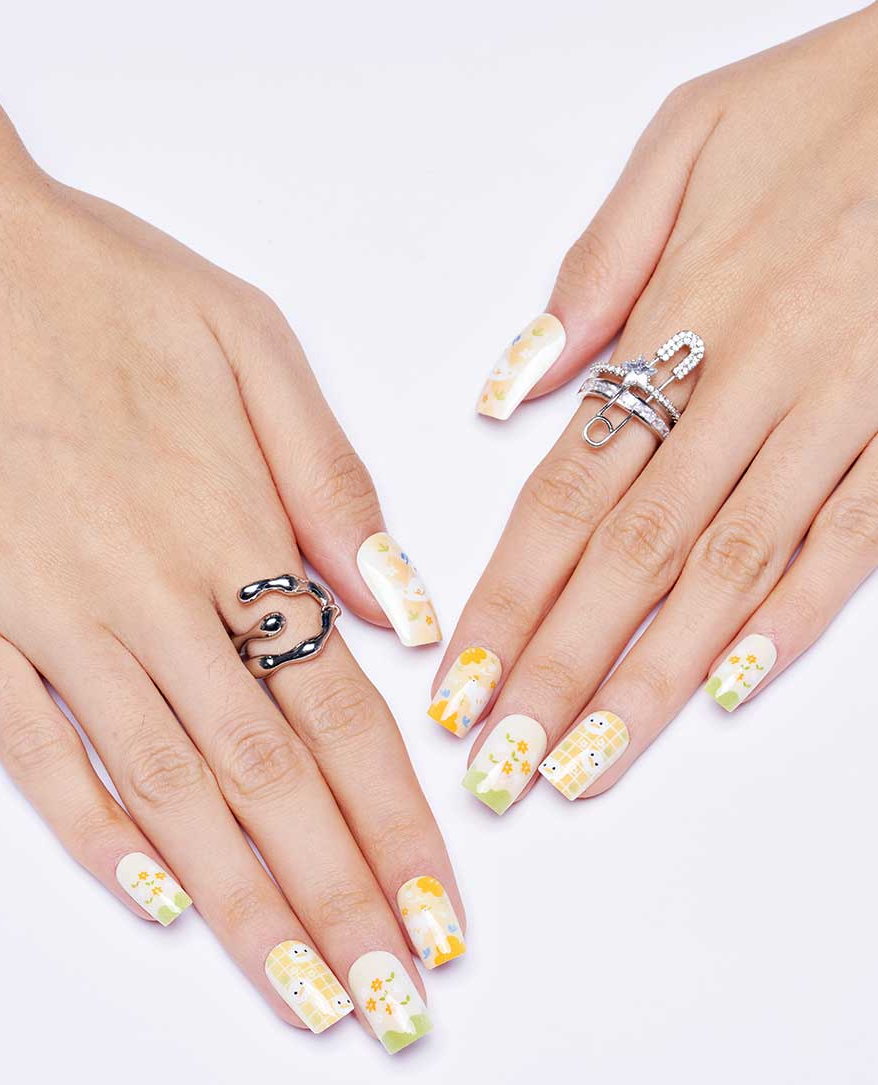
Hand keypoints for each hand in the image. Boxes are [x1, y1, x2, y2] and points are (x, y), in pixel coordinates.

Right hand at [0, 78, 462, 1053]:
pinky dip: (94, 831)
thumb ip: (334, 484)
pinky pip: (33, 749)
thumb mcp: (252, 344)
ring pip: (163, 791)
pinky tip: (155, 902)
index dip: (397, 826)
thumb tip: (405, 612)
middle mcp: (148, 595)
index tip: (441, 912)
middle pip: (266, 780)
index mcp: (232, 530)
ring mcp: (52, 618)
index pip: (340, 713)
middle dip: (338, 901)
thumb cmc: (108, 287)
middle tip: (393, 1003)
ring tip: (303, 993)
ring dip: (240, 903)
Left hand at [433, 6, 877, 813]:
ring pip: (729, 567)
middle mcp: (751, 380)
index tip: (459, 681)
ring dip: (652, 675)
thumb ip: (595, 269)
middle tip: (501, 765)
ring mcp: (839, 411)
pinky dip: (791, 618)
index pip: (567, 489)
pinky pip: (853, 538)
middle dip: (559, 669)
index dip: (508, 596)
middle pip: (632, 552)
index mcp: (681, 317)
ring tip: (589, 761)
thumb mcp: (687, 141)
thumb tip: (511, 390)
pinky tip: (726, 690)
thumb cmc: (829, 106)